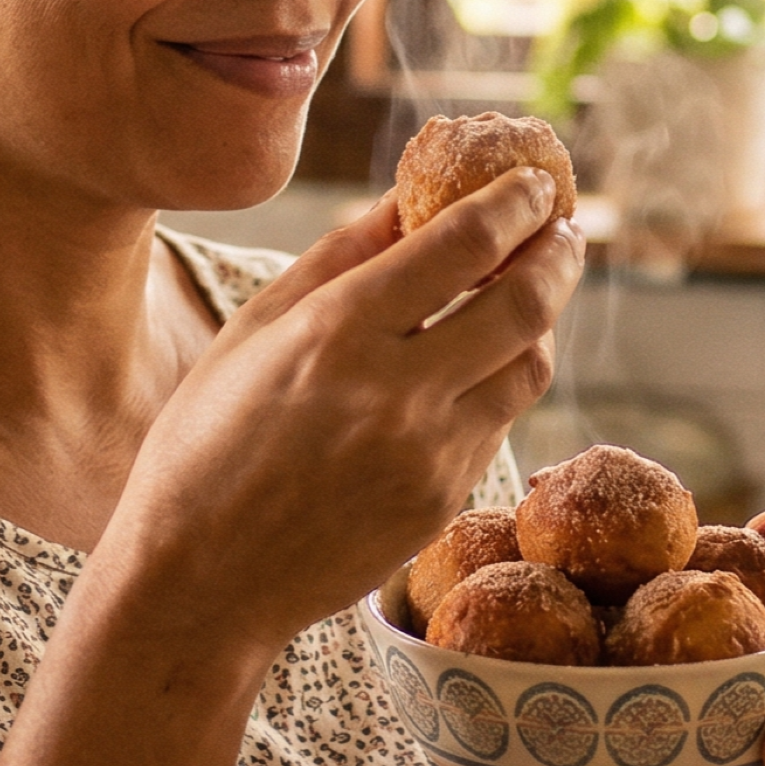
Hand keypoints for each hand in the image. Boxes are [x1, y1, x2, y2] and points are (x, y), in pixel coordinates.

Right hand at [103, 170, 583, 641]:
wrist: (199, 584)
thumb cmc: (205, 445)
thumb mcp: (253, 331)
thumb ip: (338, 256)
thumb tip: (408, 197)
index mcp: (337, 332)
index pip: (465, 244)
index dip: (516, 202)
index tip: (536, 181)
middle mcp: (396, 392)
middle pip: (524, 303)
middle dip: (559, 252)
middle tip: (565, 226)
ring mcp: (430, 455)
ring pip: (530, 367)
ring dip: (543, 319)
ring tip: (533, 288)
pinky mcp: (443, 502)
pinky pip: (499, 422)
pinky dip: (503, 380)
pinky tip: (483, 361)